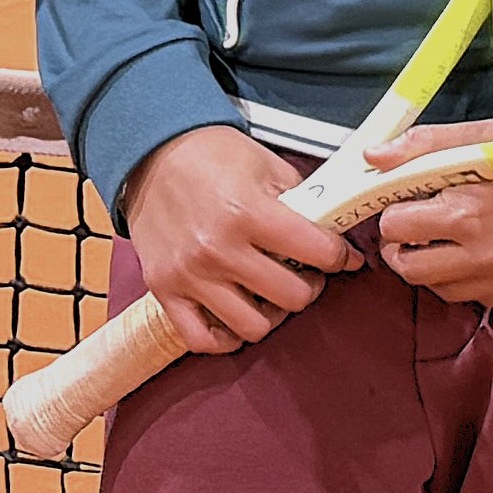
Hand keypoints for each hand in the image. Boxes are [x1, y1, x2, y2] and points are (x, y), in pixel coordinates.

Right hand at [117, 125, 366, 352]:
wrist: (151, 153)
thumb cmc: (209, 156)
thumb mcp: (266, 165)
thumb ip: (302, 201)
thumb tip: (332, 232)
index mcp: (248, 212)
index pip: (318, 253)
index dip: (340, 256)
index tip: (341, 257)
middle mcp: (218, 249)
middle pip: (292, 297)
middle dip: (309, 285)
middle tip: (306, 273)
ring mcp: (190, 274)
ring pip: (253, 326)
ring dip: (271, 313)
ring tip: (271, 294)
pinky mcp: (165, 290)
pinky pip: (203, 339)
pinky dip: (226, 337)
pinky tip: (237, 315)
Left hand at [360, 118, 492, 309]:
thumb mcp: (483, 140)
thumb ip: (423, 144)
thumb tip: (373, 157)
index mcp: (466, 213)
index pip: (395, 225)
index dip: (395, 211)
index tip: (409, 202)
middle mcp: (478, 255)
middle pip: (406, 266)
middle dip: (402, 245)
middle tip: (416, 226)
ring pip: (431, 285)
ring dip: (429, 262)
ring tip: (448, 237)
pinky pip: (462, 296)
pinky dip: (457, 277)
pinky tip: (472, 252)